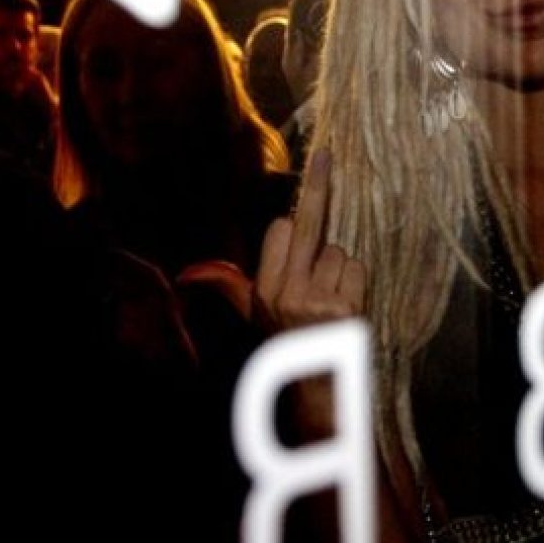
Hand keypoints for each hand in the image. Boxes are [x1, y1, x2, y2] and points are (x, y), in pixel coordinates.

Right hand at [182, 151, 365, 332]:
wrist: (316, 389)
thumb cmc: (286, 347)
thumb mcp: (253, 318)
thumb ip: (230, 288)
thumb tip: (186, 276)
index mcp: (263, 290)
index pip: (281, 230)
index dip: (293, 224)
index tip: (300, 201)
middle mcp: (286, 294)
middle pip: (307, 226)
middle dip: (317, 186)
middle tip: (326, 153)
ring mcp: (317, 302)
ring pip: (338, 252)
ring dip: (338, 269)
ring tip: (330, 298)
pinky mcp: (347, 309)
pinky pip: (356, 268)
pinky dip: (355, 281)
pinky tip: (346, 304)